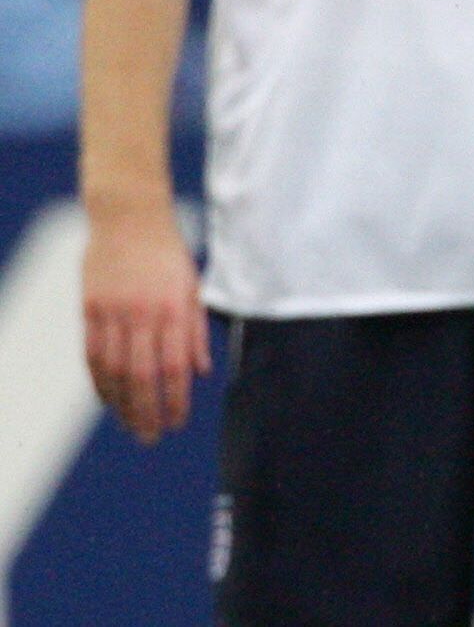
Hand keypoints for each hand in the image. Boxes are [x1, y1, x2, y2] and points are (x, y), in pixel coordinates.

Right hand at [82, 203, 208, 443]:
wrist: (129, 218)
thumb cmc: (168, 254)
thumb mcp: (193, 287)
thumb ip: (197, 330)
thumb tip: (202, 371)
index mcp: (174, 309)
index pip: (176, 366)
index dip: (176, 399)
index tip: (177, 422)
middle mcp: (144, 314)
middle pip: (142, 375)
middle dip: (147, 412)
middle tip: (151, 437)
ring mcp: (113, 312)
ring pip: (113, 370)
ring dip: (121, 403)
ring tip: (130, 424)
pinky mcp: (89, 308)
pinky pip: (91, 354)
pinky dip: (98, 381)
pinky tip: (106, 399)